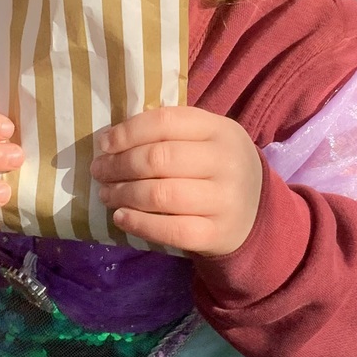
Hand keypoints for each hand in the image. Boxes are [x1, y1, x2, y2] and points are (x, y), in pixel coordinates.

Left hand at [91, 106, 262, 257]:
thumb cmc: (217, 170)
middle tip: (99, 172)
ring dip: (123, 194)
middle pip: (159, 159)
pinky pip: (171, 229)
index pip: (166, 122)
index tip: (104, 144)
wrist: (257, 214)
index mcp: (221, 130)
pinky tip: (121, 217)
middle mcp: (227, 162)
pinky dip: (139, 223)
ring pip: (160, 195)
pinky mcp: (217, 234)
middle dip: (119, 165)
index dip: (128, 132)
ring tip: (106, 194)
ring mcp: (225, 200)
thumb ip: (170, 132)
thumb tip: (113, 139)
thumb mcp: (206, 140)